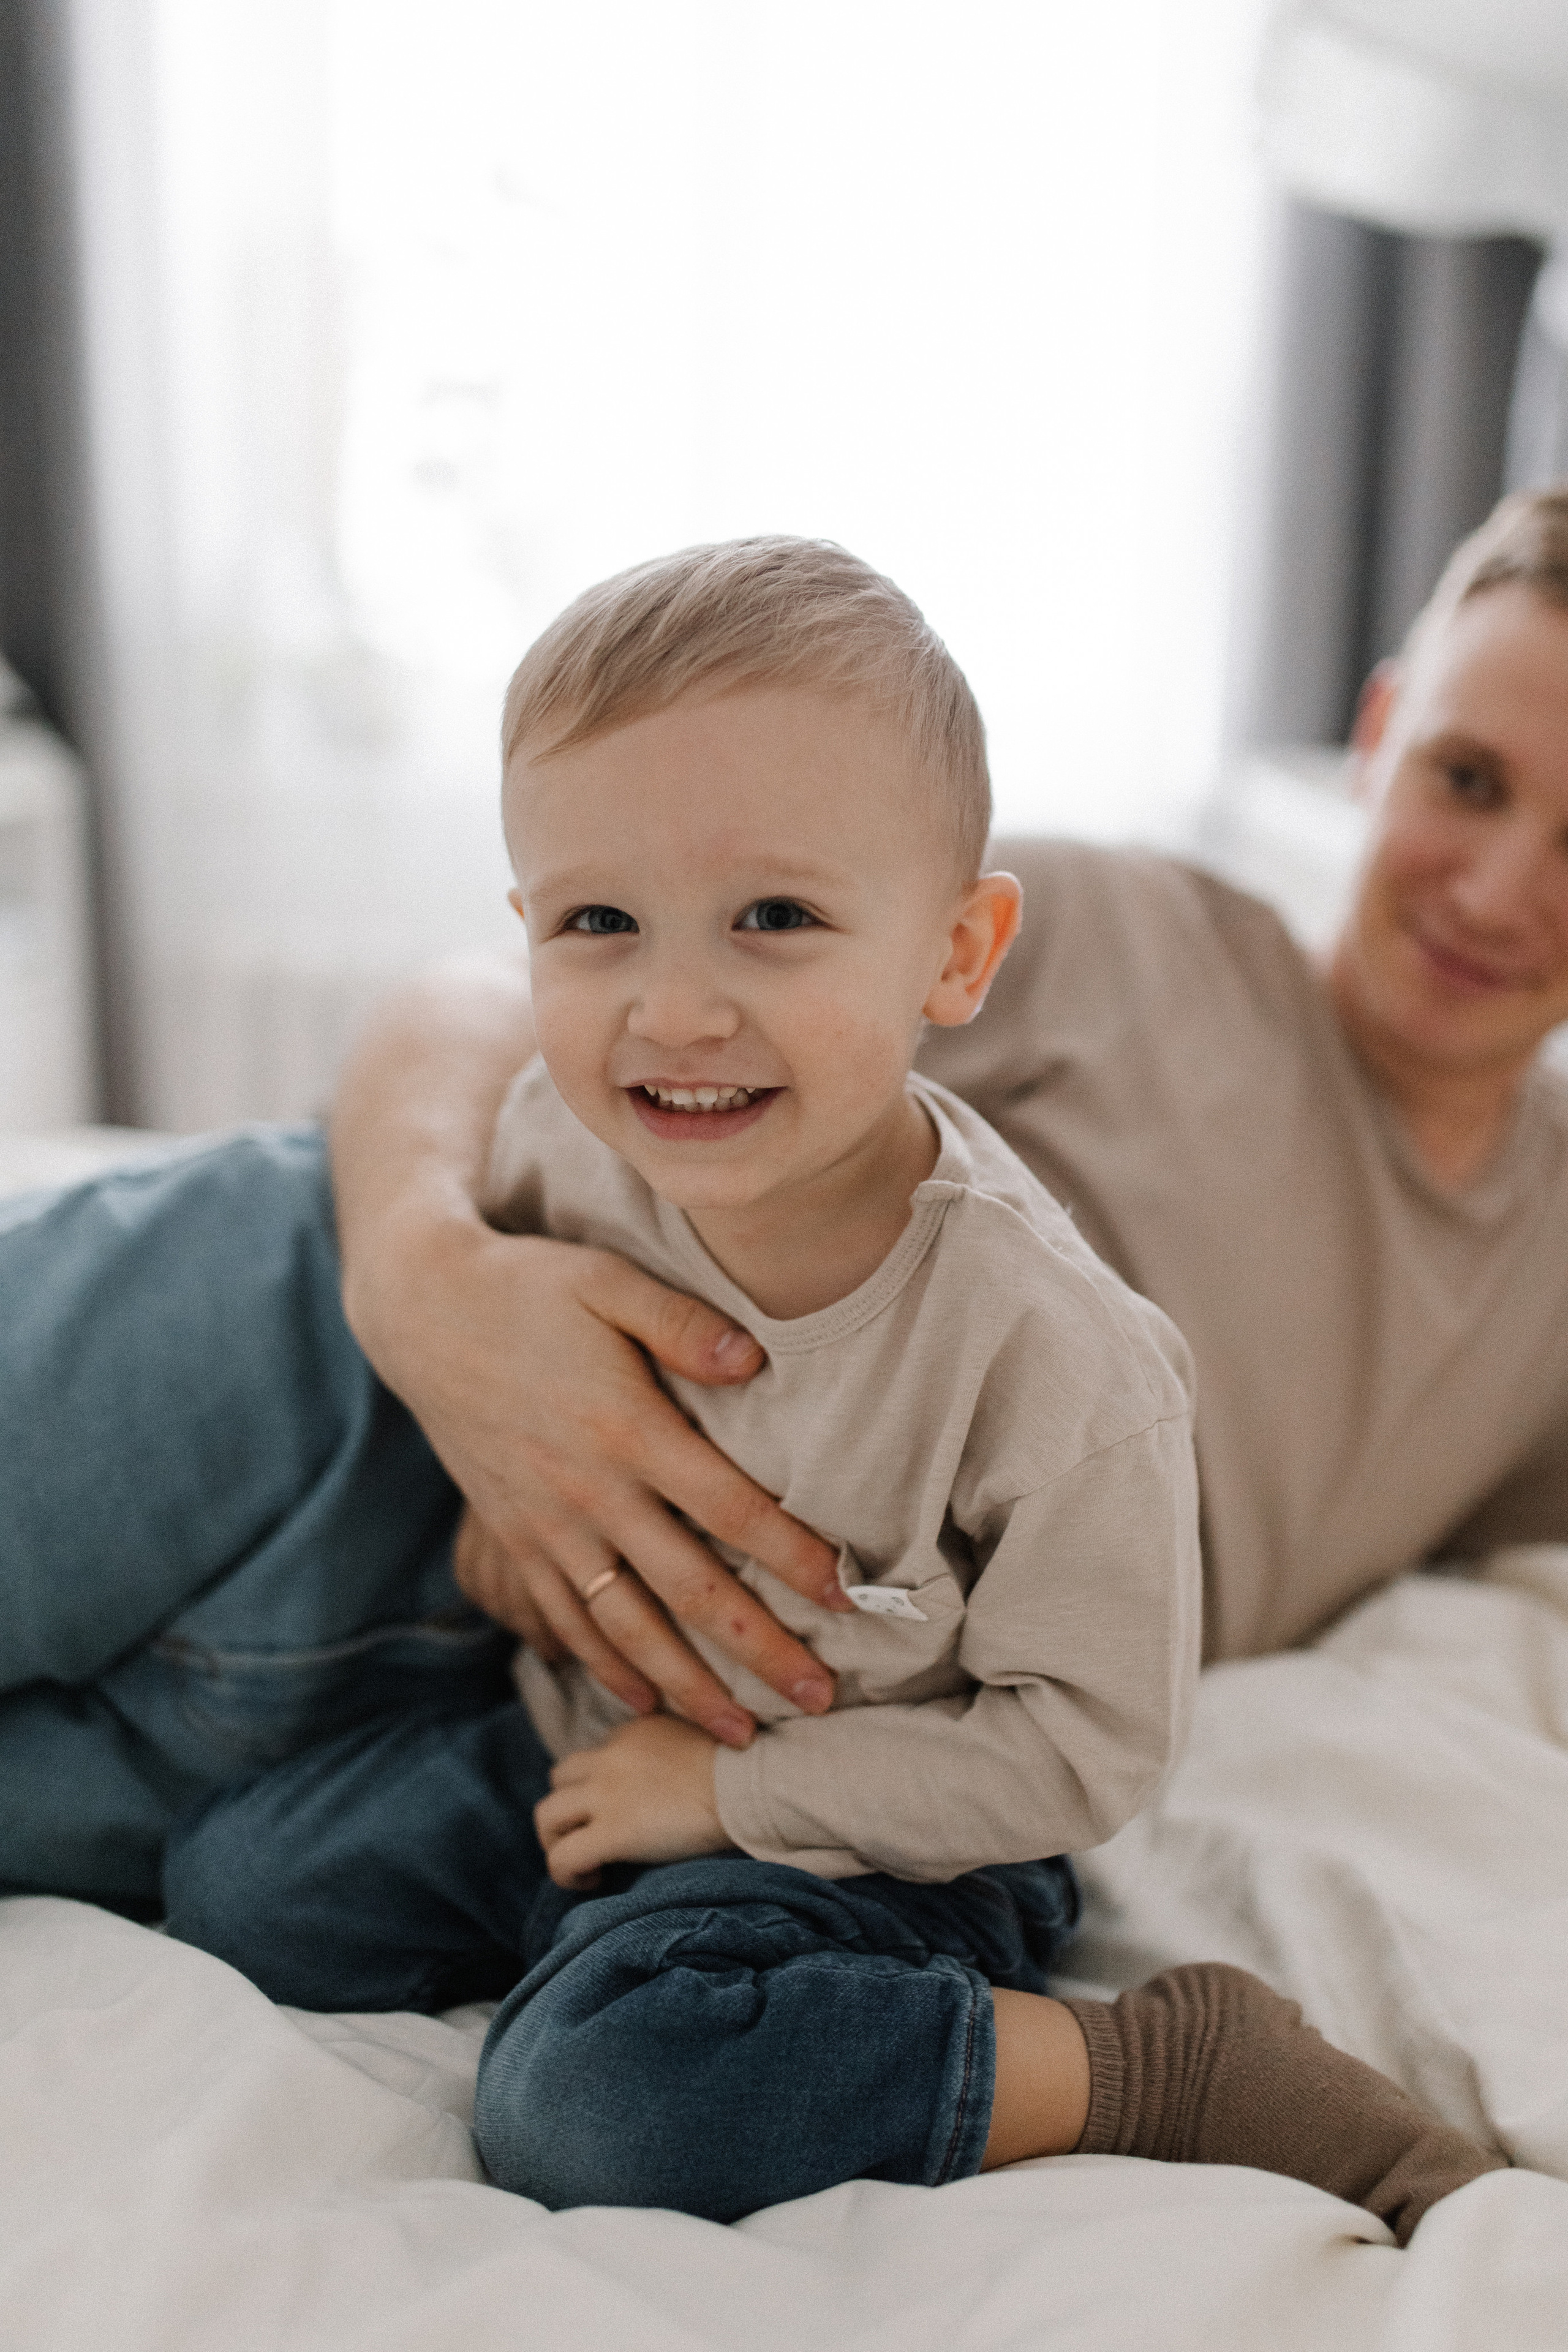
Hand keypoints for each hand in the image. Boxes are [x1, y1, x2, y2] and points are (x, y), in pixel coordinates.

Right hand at [373, 1227, 848, 1745]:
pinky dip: (605, 1667)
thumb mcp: (607, 1281)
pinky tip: (645, 1701)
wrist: (421, 1314)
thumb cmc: (528, 1287)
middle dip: (759, 1652)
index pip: (730, 1509)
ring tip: (740, 1732)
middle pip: (690, 1591)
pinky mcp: (512, 1537)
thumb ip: (684, 1323)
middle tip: (820, 1699)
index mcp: (628, 1429)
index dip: (792, 1557)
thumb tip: (756, 1358)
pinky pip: (564, 1620)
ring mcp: (546, 1525)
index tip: (846, 1597)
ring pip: (628, 1627)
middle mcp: (590, 1493)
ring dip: (688, 1686)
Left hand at [534, 1717, 731, 1888]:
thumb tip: (673, 1782)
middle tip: (588, 1837)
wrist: (752, 1784)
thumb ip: (672, 1752)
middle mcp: (611, 1757)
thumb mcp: (699, 1741)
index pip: (595, 1756)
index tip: (619, 1812)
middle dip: (566, 1810)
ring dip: (556, 1841)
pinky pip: (562, 1857)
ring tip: (582, 1864)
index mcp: (634, 1732)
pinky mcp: (614, 1832)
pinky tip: (590, 1882)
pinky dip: (565, 1874)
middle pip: (559, 1778)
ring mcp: (607, 1795)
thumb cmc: (744, 1769)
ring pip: (547, 1816)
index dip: (598, 1787)